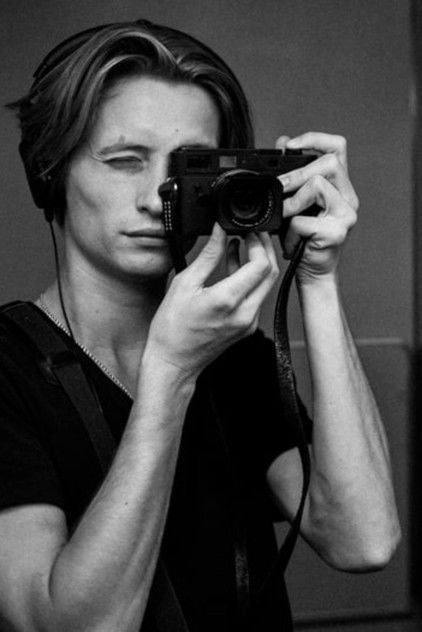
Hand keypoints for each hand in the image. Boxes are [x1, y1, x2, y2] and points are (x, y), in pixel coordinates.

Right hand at [146, 223, 278, 377]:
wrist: (173, 362)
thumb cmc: (172, 328)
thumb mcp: (185, 283)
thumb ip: (208, 255)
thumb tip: (220, 231)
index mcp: (228, 300)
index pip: (261, 265)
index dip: (259, 242)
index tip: (248, 230)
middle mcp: (244, 313)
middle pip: (270, 273)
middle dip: (264, 248)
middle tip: (251, 233)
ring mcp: (248, 323)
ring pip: (265, 285)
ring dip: (257, 263)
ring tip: (240, 244)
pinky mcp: (247, 327)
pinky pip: (256, 297)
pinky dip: (249, 279)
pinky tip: (234, 267)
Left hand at [276, 132, 357, 284]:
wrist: (312, 273)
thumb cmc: (303, 240)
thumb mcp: (293, 203)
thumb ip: (292, 175)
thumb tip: (283, 142)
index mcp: (340, 187)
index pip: (337, 148)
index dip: (314, 139)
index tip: (290, 145)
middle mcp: (348, 198)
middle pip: (329, 163)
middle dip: (297, 173)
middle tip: (280, 188)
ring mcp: (346, 215)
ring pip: (318, 185)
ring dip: (293, 201)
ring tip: (285, 218)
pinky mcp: (336, 233)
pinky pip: (303, 219)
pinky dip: (290, 231)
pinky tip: (293, 241)